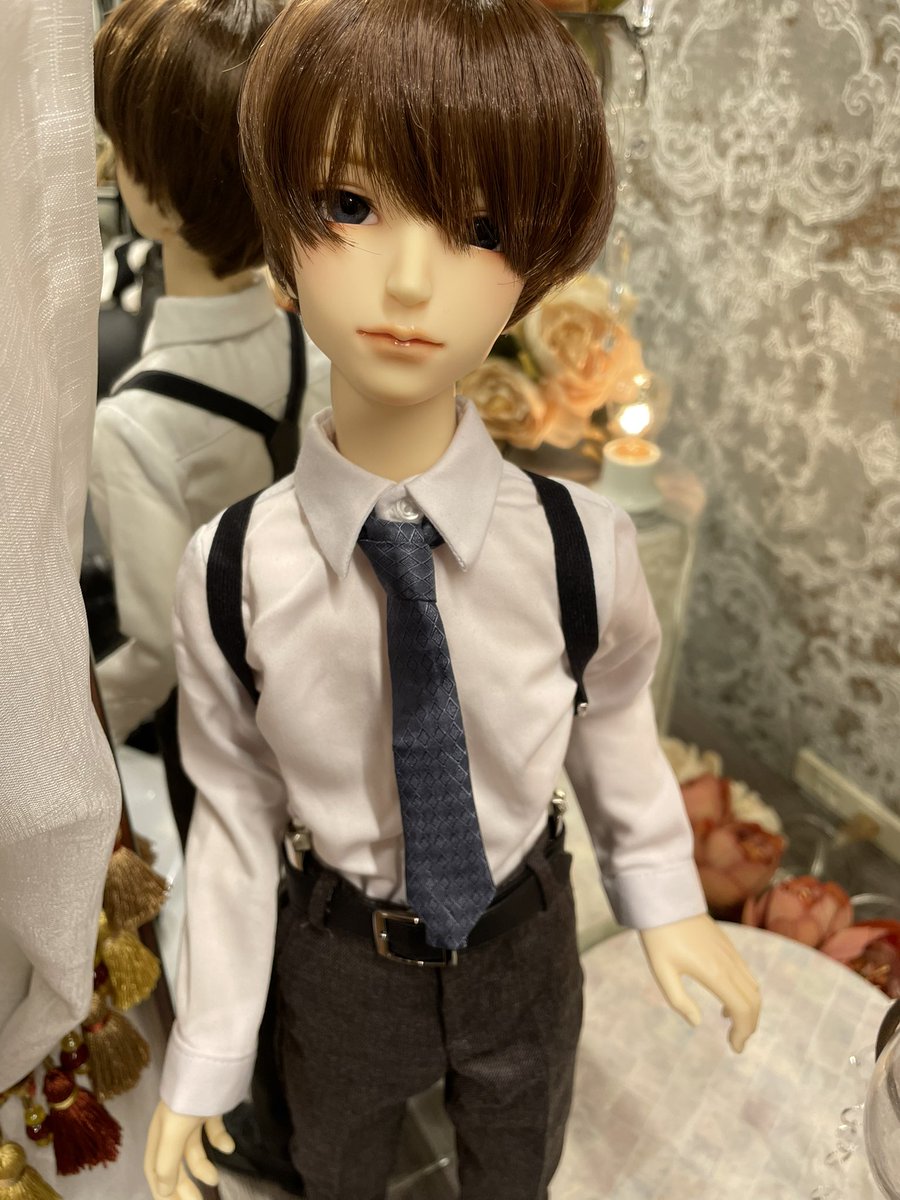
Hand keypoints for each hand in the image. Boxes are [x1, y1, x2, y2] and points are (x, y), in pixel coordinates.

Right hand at [144, 1100, 234, 1199]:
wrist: (210, 1063)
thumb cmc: (186, 1100)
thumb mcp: (173, 1133)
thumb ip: (167, 1163)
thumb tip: (164, 1191)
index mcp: (158, 1134)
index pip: (155, 1168)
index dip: (162, 1189)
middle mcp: (173, 1128)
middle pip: (175, 1163)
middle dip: (184, 1185)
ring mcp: (192, 1118)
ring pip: (194, 1150)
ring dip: (203, 1167)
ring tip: (215, 1179)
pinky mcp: (210, 1109)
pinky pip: (213, 1130)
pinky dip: (219, 1140)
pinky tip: (228, 1147)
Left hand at [639, 912, 759, 1052]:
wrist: (665, 900)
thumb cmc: (659, 937)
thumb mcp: (662, 972)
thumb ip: (679, 1001)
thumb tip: (697, 1023)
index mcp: (715, 974)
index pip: (742, 1010)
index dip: (743, 1033)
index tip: (735, 1048)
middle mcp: (729, 964)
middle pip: (754, 1001)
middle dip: (750, 1025)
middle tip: (736, 1041)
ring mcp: (731, 953)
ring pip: (753, 987)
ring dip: (749, 1009)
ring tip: (731, 1022)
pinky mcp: (728, 945)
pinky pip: (746, 974)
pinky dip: (745, 992)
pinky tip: (726, 997)